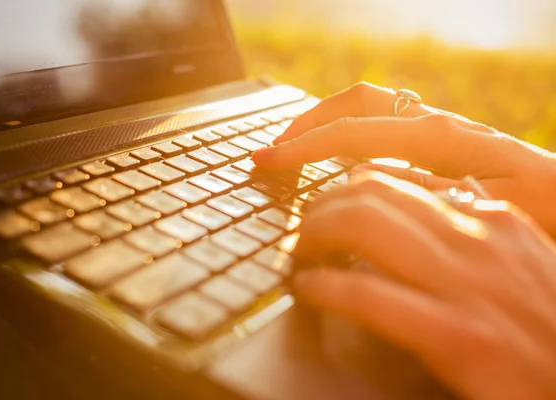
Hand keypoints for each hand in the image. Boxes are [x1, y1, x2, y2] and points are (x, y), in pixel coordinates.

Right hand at [252, 82, 555, 236]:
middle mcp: (435, 124)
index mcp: (441, 137)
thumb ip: (427, 191)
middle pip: (354, 103)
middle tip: (272, 151)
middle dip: (307, 122)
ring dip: (325, 123)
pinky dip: (349, 137)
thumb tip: (366, 181)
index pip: (353, 133)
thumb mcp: (489, 207)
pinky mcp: (440, 144)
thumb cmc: (547, 213)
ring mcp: (436, 131)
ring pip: (367, 109)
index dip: (304, 147)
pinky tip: (338, 164)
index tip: (268, 162)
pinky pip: (383, 128)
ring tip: (294, 150)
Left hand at [292, 171, 555, 399]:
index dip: (340, 187)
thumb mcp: (518, 262)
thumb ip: (476, 225)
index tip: (318, 205)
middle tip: (302, 232)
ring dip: (313, 236)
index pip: (391, 176)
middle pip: (368, 192)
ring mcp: (470, 286)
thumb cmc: (545, 327)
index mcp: (492, 218)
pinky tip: (307, 289)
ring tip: (300, 256)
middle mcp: (479, 239)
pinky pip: (369, 295)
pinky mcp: (460, 337)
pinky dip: (326, 287)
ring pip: (362, 225)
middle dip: (319, 206)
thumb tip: (437, 193)